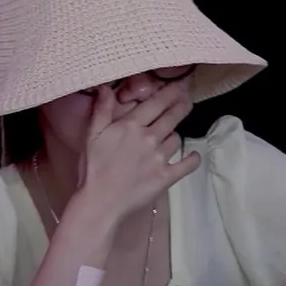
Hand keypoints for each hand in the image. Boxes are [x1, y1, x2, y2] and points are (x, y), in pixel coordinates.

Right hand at [75, 82, 199, 220]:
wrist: (100, 202)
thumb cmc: (93, 167)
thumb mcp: (92, 135)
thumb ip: (101, 110)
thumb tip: (106, 87)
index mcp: (132, 125)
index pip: (156, 102)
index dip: (171, 91)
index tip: (181, 83)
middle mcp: (150, 137)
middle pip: (172, 116)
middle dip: (181, 105)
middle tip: (187, 99)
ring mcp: (160, 158)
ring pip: (176, 139)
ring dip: (175, 135)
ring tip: (172, 134)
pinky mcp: (166, 177)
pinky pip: (187, 164)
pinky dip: (192, 159)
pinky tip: (193, 156)